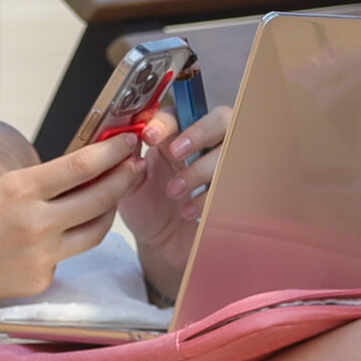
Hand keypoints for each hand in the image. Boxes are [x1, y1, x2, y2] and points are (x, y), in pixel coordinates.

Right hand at [0, 134, 143, 316]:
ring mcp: (43, 255)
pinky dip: (76, 237)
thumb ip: (40, 181)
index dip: (111, 152)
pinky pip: (72, 254)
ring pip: (97, 230)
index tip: (127, 142)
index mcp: (20, 191)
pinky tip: (71, 228)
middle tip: (135, 165)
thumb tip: (80, 170)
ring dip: (112, 209)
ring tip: (116, 194)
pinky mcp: (43, 277)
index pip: (81, 166)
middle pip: (100, 198)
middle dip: (125, 177)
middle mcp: (37, 224)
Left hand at [118, 105, 231, 302]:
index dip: (165, 121)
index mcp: (174, 138)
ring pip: (230, 150)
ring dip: (201, 169)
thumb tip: (124, 136)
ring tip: (174, 192)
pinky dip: (210, 196)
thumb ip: (127, 160)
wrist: (164, 246)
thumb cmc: (149, 211)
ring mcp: (223, 168)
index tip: (149, 136)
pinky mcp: (233, 192)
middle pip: (221, 118)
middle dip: (199, 132)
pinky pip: (236, 184)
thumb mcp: (130, 186)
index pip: (177, 114)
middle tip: (176, 154)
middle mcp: (204, 147)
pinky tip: (189, 210)